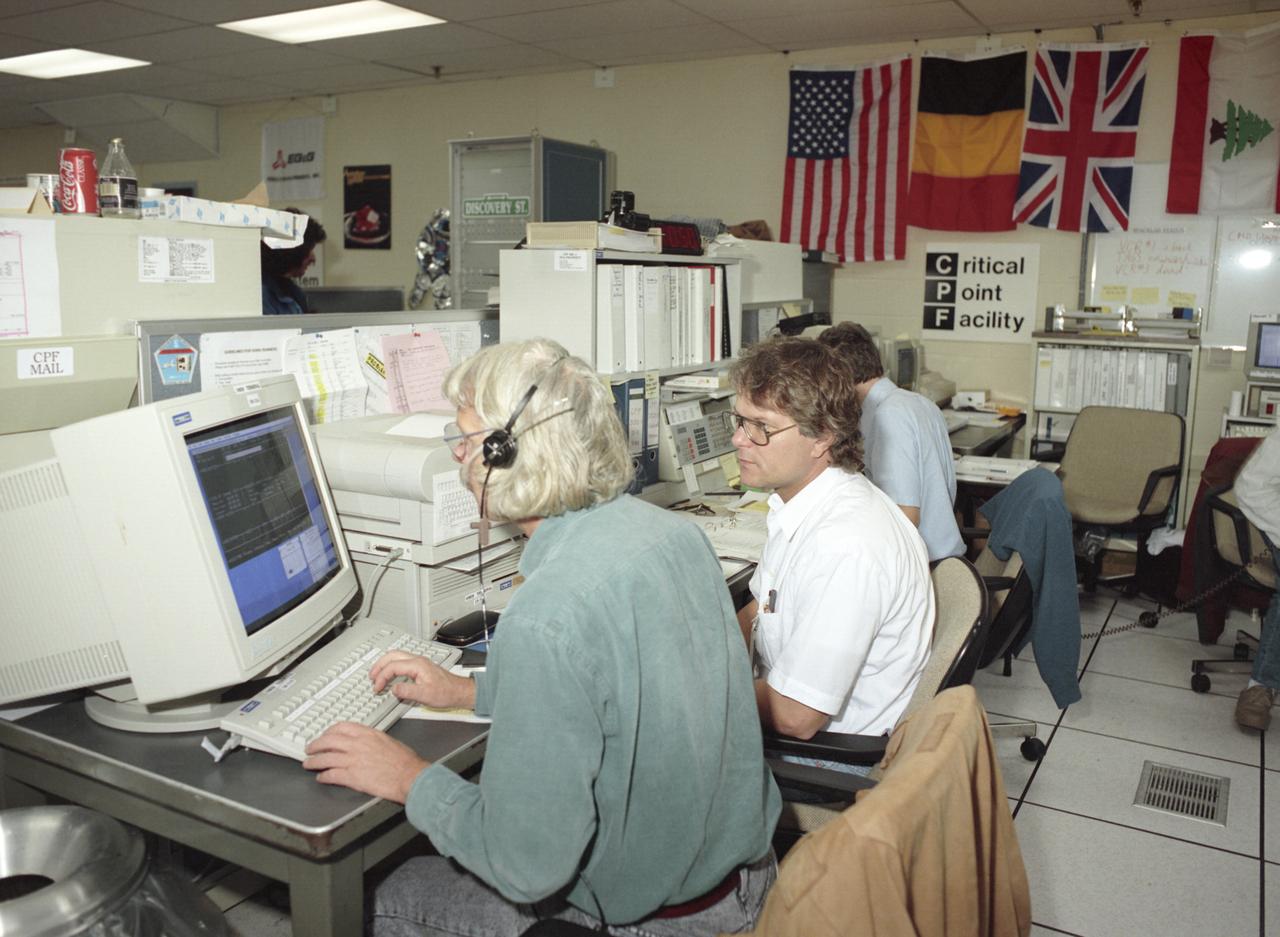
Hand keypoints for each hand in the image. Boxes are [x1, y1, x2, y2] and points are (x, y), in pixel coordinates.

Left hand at [303, 722, 426, 801]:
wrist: (410, 776)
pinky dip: (323, 777)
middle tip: (310, 748)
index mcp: (368, 734)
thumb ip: (373, 740)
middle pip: (328, 741)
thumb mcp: (388, 741)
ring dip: (314, 761)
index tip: (325, 735)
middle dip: (315, 745)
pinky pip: (331, 775)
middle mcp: (358, 745)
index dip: (328, 731)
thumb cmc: (405, 762)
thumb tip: (365, 742)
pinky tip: (321, 778)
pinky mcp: (352, 777)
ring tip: (308, 764)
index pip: (341, 727)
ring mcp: (354, 760)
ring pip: (326, 758)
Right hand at [369, 651, 475, 710]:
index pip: (392, 666)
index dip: (381, 677)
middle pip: (392, 655)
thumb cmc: (446, 692)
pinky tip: (390, 675)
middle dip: (379, 665)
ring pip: (397, 656)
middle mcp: (418, 661)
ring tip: (376, 675)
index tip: (377, 688)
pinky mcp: (421, 667)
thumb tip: (393, 689)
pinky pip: (402, 662)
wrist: (459, 691)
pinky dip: (392, 667)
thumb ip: (407, 691)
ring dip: (385, 664)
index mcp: (417, 665)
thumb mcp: (425, 695)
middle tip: (371, 676)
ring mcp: (419, 663)